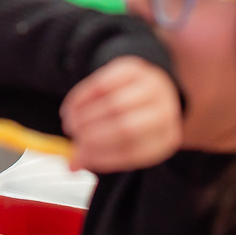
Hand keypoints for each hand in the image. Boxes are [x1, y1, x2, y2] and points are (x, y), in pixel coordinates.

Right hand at [59, 55, 181, 172]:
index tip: (79, 158)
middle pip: (125, 128)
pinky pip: (102, 84)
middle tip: (72, 139)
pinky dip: (81, 98)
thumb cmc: (134, 120)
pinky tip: (72, 108)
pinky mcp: (133, 68)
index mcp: (165, 138)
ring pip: (112, 105)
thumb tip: (72, 166)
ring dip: (84, 117)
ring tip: (70, 124)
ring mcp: (151, 87)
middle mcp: (164, 112)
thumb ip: (101, 154)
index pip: (133, 152)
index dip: (102, 157)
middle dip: (92, 135)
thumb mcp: (126, 141)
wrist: (150, 86)